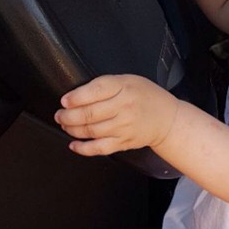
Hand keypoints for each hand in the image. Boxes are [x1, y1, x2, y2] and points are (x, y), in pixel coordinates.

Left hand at [54, 75, 177, 156]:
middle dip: (68, 116)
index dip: (74, 97)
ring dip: (72, 129)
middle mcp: (124, 108)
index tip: (65, 100)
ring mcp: (124, 127)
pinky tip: (74, 144)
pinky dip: (83, 148)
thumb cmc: (147, 98)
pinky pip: (99, 148)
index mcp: (125, 88)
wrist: (168, 119)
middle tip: (60, 115)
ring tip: (65, 125)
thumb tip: (77, 95)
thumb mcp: (129, 81)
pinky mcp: (123, 143)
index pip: (94, 91)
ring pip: (90, 131)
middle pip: (89, 113)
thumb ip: (106, 85)